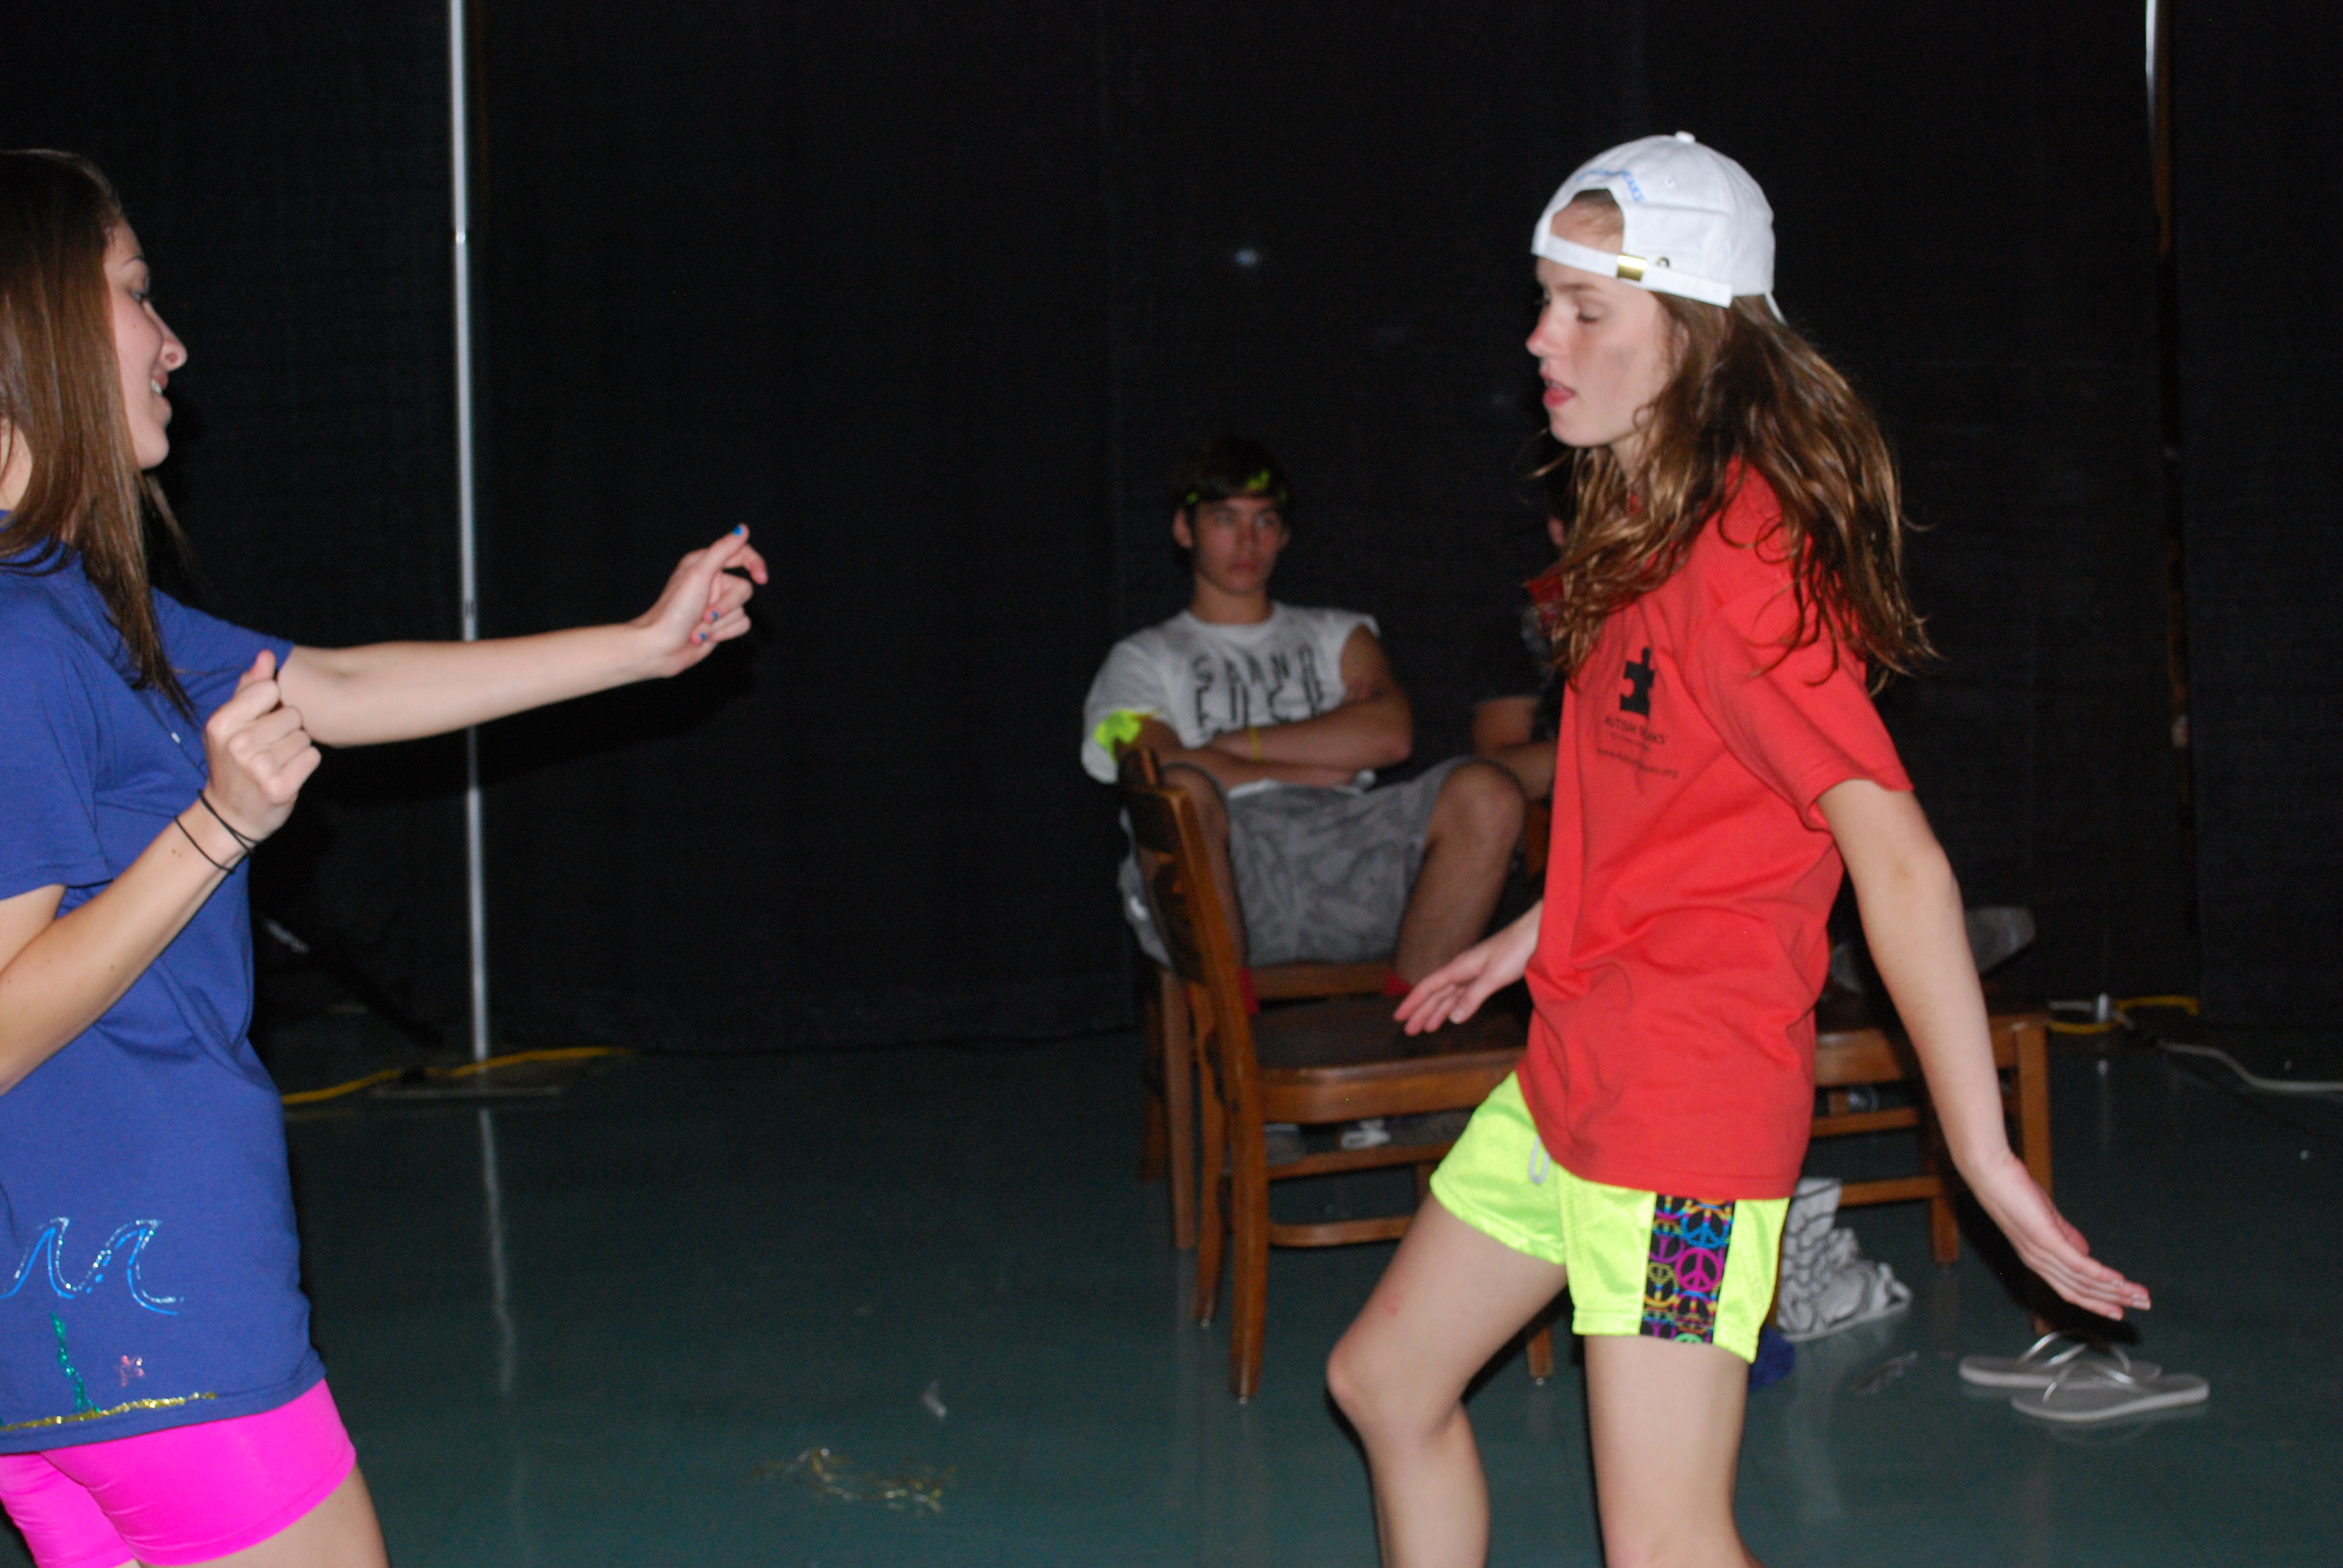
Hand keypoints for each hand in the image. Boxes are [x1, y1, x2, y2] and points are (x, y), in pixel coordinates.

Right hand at [201, 650, 321, 842]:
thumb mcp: (230, 724)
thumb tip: (267, 655)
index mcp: (221, 723)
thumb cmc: (233, 761)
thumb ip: (249, 687)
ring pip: (304, 737)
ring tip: (275, 762)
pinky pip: (312, 757)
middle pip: (292, 714)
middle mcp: (237, 744)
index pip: (269, 689)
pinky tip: (287, 774)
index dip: (272, 704)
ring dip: (296, 748)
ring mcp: (258, 768)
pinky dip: (304, 764)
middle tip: (268, 748)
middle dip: (286, 729)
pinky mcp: (280, 787)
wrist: (230, 814)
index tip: (259, 722)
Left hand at [632, 527, 769, 674]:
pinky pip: (741, 625)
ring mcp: (717, 604)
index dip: (755, 564)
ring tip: (699, 627)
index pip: (740, 554)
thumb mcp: (699, 574)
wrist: (662, 647)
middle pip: (744, 589)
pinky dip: (723, 633)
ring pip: (742, 610)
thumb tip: (742, 529)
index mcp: (705, 564)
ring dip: (720, 623)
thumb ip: (723, 550)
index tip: (761, 578)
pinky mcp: (721, 623)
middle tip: (705, 614)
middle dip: (725, 606)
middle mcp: (712, 582)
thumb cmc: (674, 610)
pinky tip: (704, 636)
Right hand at [1395, 904, 1540, 1034]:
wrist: (1536, 933)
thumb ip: (1473, 997)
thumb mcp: (1494, 976)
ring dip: (1437, 1011)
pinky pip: (1464, 995)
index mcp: (1460, 968)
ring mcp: (1474, 973)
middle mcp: (1463, 971)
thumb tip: (1454, 1018)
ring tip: (1427, 1028)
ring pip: (1450, 996)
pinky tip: (1452, 1013)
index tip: (1399, 1016)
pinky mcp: (1487, 977)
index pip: (1429, 987)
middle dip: (1422, 1012)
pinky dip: (1455, 1006)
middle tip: (1409, 1030)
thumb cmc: (1516, 949)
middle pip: (1436, 994)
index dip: (1413, 1002)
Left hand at [1961, 1147, 2150, 1319]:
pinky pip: (2076, 1262)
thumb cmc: (2015, 1192)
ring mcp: (2041, 1252)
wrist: (1991, 1173)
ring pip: (2083, 1281)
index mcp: (2038, 1260)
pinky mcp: (2044, 1238)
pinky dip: (2099, 1274)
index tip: (2120, 1310)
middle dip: (2113, 1300)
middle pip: (2081, 1290)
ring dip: (2115, 1290)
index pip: (2070, 1289)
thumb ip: (2066, 1236)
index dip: (2096, 1302)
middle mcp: (2038, 1262)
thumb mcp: (2046, 1219)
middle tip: (2142, 1305)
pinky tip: (2119, 1280)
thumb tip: (2085, 1250)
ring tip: (2139, 1295)